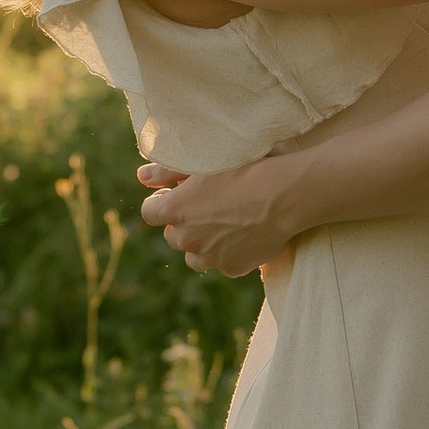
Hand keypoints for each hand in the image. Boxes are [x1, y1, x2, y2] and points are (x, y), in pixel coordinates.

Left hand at [138, 155, 299, 278]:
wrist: (287, 194)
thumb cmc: (245, 168)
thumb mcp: (204, 160)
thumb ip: (167, 171)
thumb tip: (141, 176)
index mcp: (174, 210)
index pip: (150, 212)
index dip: (164, 201)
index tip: (180, 193)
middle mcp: (186, 239)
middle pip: (173, 235)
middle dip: (184, 223)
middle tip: (210, 205)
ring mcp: (209, 257)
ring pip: (194, 255)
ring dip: (202, 243)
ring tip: (225, 223)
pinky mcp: (233, 268)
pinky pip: (222, 263)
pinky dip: (228, 253)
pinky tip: (245, 233)